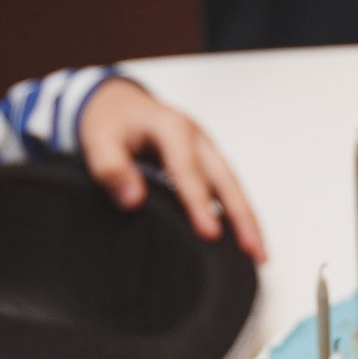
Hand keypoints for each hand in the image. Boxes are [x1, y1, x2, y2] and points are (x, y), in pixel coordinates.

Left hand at [78, 76, 265, 256]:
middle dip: (241, 216)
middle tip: (254, 250)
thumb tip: (134, 200)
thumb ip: (111, 168)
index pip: (188, 169)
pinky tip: (244, 239)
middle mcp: (196, 137)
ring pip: (233, 186)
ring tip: (259, 254)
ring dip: (247, 219)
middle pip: (225, 178)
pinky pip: (227, 189)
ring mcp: (206, 149)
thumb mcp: (98, 139)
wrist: (118, 104)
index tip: (210, 233)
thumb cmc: (110, 122)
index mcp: (171, 127)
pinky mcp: (207, 162)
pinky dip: (238, 213)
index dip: (199, 202)